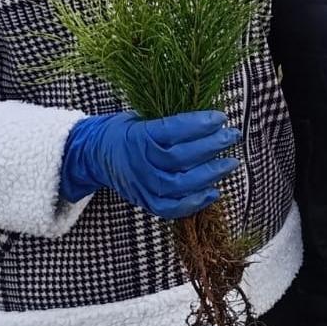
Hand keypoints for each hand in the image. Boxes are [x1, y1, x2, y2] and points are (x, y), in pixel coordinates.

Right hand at [60, 110, 240, 218]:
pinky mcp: (144, 201)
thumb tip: (209, 118)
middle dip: (212, 146)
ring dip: (210, 174)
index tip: (220, 117)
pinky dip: (194, 203)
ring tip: (230, 163)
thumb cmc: (125, 132)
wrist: (94, 155)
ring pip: (179, 185)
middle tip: (232, 136)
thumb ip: (170, 120)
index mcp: (138, 137)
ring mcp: (141, 185)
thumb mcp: (141, 117)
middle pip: (180, 158)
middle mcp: (139, 163)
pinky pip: (171, 208)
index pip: (173, 131)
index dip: (199, 124)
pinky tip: (213, 191)